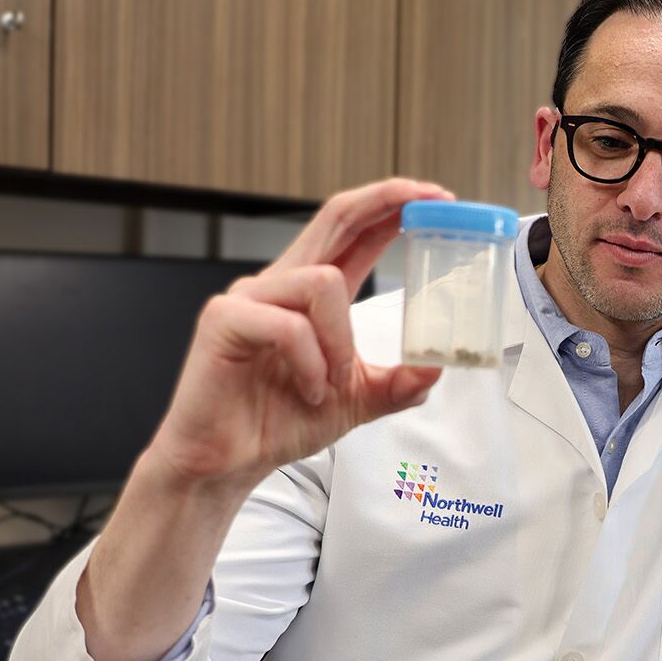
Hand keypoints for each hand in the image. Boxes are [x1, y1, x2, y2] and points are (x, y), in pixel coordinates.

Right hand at [147, 178, 452, 491]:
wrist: (226, 463)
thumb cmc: (279, 422)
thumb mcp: (358, 401)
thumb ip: (399, 383)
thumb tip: (437, 367)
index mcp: (311, 292)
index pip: (355, 231)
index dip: (392, 207)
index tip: (437, 197)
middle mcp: (280, 282)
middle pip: (335, 216)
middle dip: (385, 202)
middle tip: (429, 199)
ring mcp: (249, 297)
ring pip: (323, 283)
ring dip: (342, 341)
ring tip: (332, 383)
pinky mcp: (224, 320)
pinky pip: (289, 326)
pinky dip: (312, 363)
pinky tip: (308, 391)